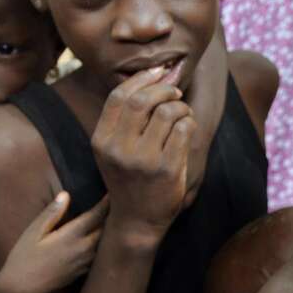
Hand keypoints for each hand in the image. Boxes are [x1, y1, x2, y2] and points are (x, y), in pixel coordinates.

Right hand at [0, 192, 107, 292]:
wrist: (20, 290)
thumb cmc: (23, 258)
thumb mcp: (33, 232)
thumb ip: (52, 213)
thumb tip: (66, 194)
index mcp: (72, 235)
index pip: (96, 215)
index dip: (106, 203)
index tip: (114, 192)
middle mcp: (84, 248)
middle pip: (106, 228)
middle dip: (112, 216)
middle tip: (118, 204)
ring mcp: (85, 262)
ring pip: (105, 242)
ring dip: (109, 230)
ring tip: (114, 219)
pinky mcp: (83, 272)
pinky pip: (98, 254)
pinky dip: (103, 244)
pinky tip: (101, 240)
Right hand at [91, 68, 196, 240]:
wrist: (137, 220)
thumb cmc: (130, 177)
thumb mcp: (114, 149)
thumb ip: (126, 117)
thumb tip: (156, 72)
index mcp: (101, 140)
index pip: (118, 96)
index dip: (141, 78)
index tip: (158, 71)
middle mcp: (119, 149)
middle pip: (143, 100)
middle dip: (164, 89)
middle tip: (175, 91)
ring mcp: (143, 160)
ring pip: (168, 111)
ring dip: (181, 106)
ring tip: (183, 114)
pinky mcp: (167, 168)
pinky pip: (185, 129)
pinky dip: (190, 122)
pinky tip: (187, 129)